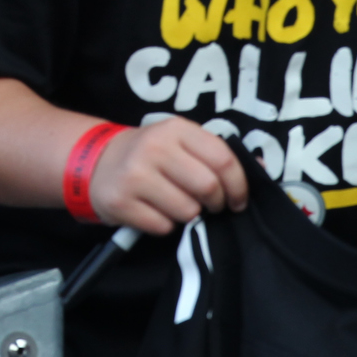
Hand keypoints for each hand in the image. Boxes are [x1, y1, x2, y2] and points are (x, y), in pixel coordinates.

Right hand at [89, 117, 248, 234]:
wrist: (95, 163)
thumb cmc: (149, 155)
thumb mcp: (179, 142)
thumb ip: (215, 153)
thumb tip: (260, 168)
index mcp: (174, 129)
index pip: (222, 158)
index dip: (238, 184)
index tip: (237, 199)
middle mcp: (154, 149)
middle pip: (207, 187)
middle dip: (215, 204)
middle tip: (209, 206)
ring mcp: (135, 176)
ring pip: (187, 211)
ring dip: (188, 215)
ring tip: (174, 204)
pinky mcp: (121, 202)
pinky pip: (163, 226)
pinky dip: (164, 225)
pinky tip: (154, 211)